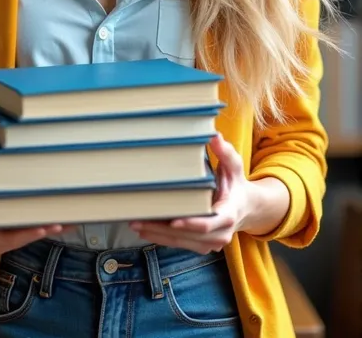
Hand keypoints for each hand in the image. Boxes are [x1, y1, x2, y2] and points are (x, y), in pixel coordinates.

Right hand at [0, 115, 72, 253]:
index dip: (15, 234)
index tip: (37, 227)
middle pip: (10, 240)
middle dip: (33, 233)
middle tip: (57, 224)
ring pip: (19, 241)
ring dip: (42, 232)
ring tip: (66, 223)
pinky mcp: (5, 237)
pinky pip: (24, 237)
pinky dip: (42, 230)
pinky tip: (65, 223)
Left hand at [129, 133, 250, 253]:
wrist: (245, 207)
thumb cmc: (235, 184)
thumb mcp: (233, 167)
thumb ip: (225, 153)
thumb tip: (214, 136)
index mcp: (228, 215)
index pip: (207, 224)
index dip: (190, 224)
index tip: (173, 220)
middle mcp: (220, 234)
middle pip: (188, 235)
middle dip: (163, 229)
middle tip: (139, 220)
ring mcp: (211, 243)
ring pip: (181, 242)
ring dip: (158, 235)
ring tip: (137, 224)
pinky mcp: (202, 246)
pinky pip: (180, 244)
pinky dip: (162, 238)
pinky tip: (145, 230)